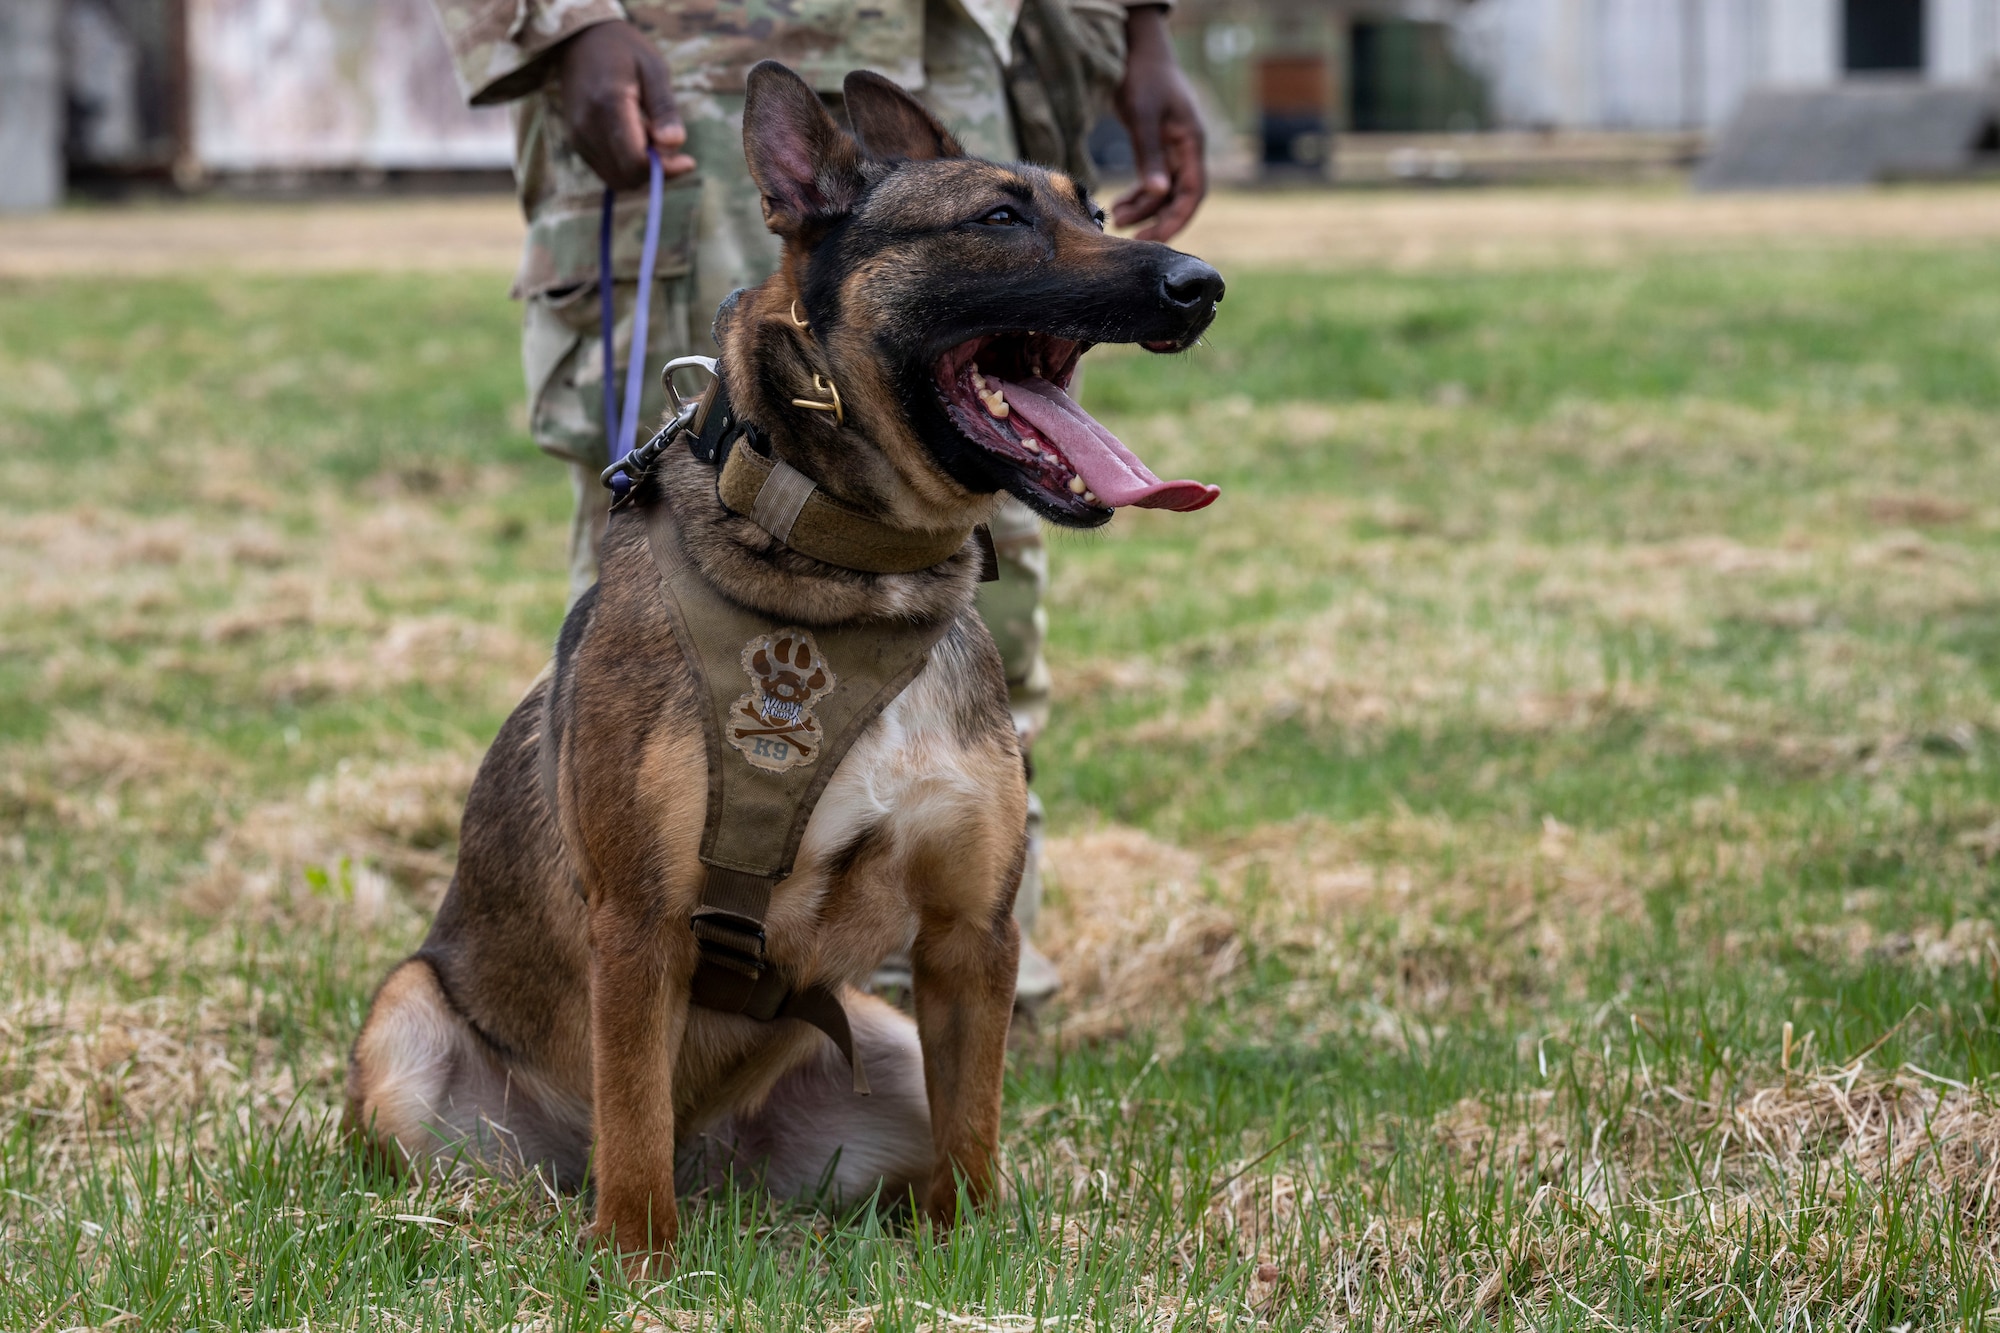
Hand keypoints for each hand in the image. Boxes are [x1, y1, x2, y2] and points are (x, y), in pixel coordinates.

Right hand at [556, 21, 696, 188]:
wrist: (579, 40)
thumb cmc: (623, 50)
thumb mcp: (654, 69)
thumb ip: (664, 109)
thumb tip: (674, 144)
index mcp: (608, 105)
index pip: (636, 161)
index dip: (665, 170)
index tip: (688, 161)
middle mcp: (587, 127)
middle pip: (627, 177)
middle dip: (656, 171)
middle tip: (669, 142)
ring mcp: (578, 137)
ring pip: (617, 179)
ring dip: (641, 169)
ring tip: (650, 133)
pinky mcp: (576, 143)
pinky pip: (607, 171)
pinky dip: (627, 165)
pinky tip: (636, 137)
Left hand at [1111, 5, 1206, 242]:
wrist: (1139, 49)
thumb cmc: (1143, 75)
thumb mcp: (1143, 114)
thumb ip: (1150, 154)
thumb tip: (1157, 194)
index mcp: (1192, 143)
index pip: (1192, 193)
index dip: (1175, 220)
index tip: (1151, 238)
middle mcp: (1187, 150)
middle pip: (1178, 197)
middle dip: (1155, 219)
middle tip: (1128, 236)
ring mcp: (1174, 149)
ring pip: (1163, 192)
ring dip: (1142, 208)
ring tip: (1114, 217)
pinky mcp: (1159, 148)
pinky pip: (1153, 181)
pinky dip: (1138, 195)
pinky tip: (1118, 204)